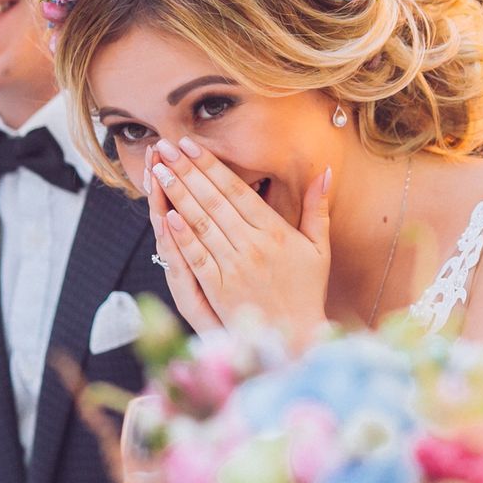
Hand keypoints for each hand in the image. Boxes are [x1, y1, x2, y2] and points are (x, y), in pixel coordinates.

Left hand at [147, 135, 331, 343]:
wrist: (297, 337)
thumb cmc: (306, 291)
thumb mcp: (318, 248)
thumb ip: (317, 208)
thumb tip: (323, 171)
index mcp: (275, 231)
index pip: (236, 190)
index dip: (211, 165)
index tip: (190, 145)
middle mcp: (253, 246)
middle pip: (214, 201)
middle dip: (186, 172)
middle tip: (165, 148)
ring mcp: (234, 267)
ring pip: (201, 224)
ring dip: (178, 196)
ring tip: (159, 172)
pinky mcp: (219, 289)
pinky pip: (197, 258)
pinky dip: (182, 237)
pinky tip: (166, 216)